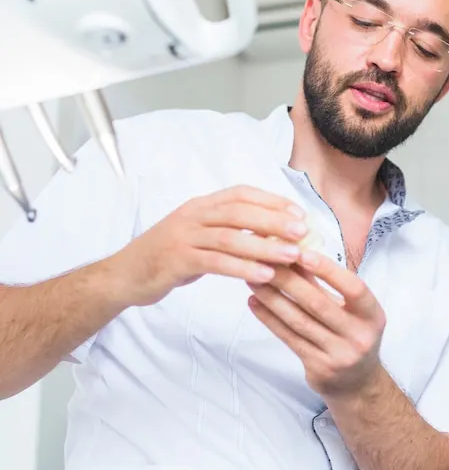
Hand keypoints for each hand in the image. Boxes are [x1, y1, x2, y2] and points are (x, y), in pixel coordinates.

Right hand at [111, 185, 310, 306]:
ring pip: (230, 237)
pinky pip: (215, 262)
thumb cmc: (169, 257)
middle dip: (274, 220)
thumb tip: (272, 235)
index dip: (272, 201)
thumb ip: (228, 231)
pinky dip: (242, 268)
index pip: (241, 194)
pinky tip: (265, 275)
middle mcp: (192, 216)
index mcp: (201, 206)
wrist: (123, 275)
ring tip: (292, 255)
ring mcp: (182, 237)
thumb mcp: (199, 236)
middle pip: (239, 211)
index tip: (299, 213)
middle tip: (303, 232)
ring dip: (264, 245)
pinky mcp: (176, 261)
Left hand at [246, 250, 386, 397]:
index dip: (328, 270)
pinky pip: (290, 338)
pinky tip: (255, 303)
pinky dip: (270, 319)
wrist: (357, 382)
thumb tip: (296, 252)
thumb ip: (325, 285)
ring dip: (272, 298)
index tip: (302, 253)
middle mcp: (359, 336)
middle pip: (318, 304)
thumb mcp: (350, 310)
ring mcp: (339, 354)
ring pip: (299, 321)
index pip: (353, 288)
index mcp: (372, 316)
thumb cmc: (352, 334)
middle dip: (288, 280)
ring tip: (253, 280)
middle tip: (264, 261)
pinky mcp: (319, 368)